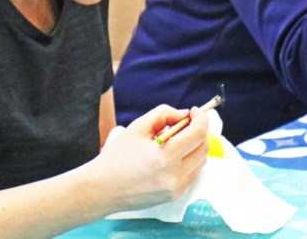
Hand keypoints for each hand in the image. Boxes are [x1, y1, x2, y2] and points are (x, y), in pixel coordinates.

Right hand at [93, 104, 208, 212]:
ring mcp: (177, 188)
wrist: (103, 189)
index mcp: (165, 156)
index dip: (200, 118)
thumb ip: (164, 114)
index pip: (198, 133)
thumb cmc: (117, 157)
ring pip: (201, 161)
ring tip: (176, 140)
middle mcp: (175, 175)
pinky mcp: (175, 196)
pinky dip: (189, 160)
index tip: (194, 111)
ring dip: (195, 146)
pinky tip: (173, 155)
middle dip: (199, 131)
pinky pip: (193, 173)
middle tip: (185, 123)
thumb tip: (185, 114)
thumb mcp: (139, 127)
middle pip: (203, 147)